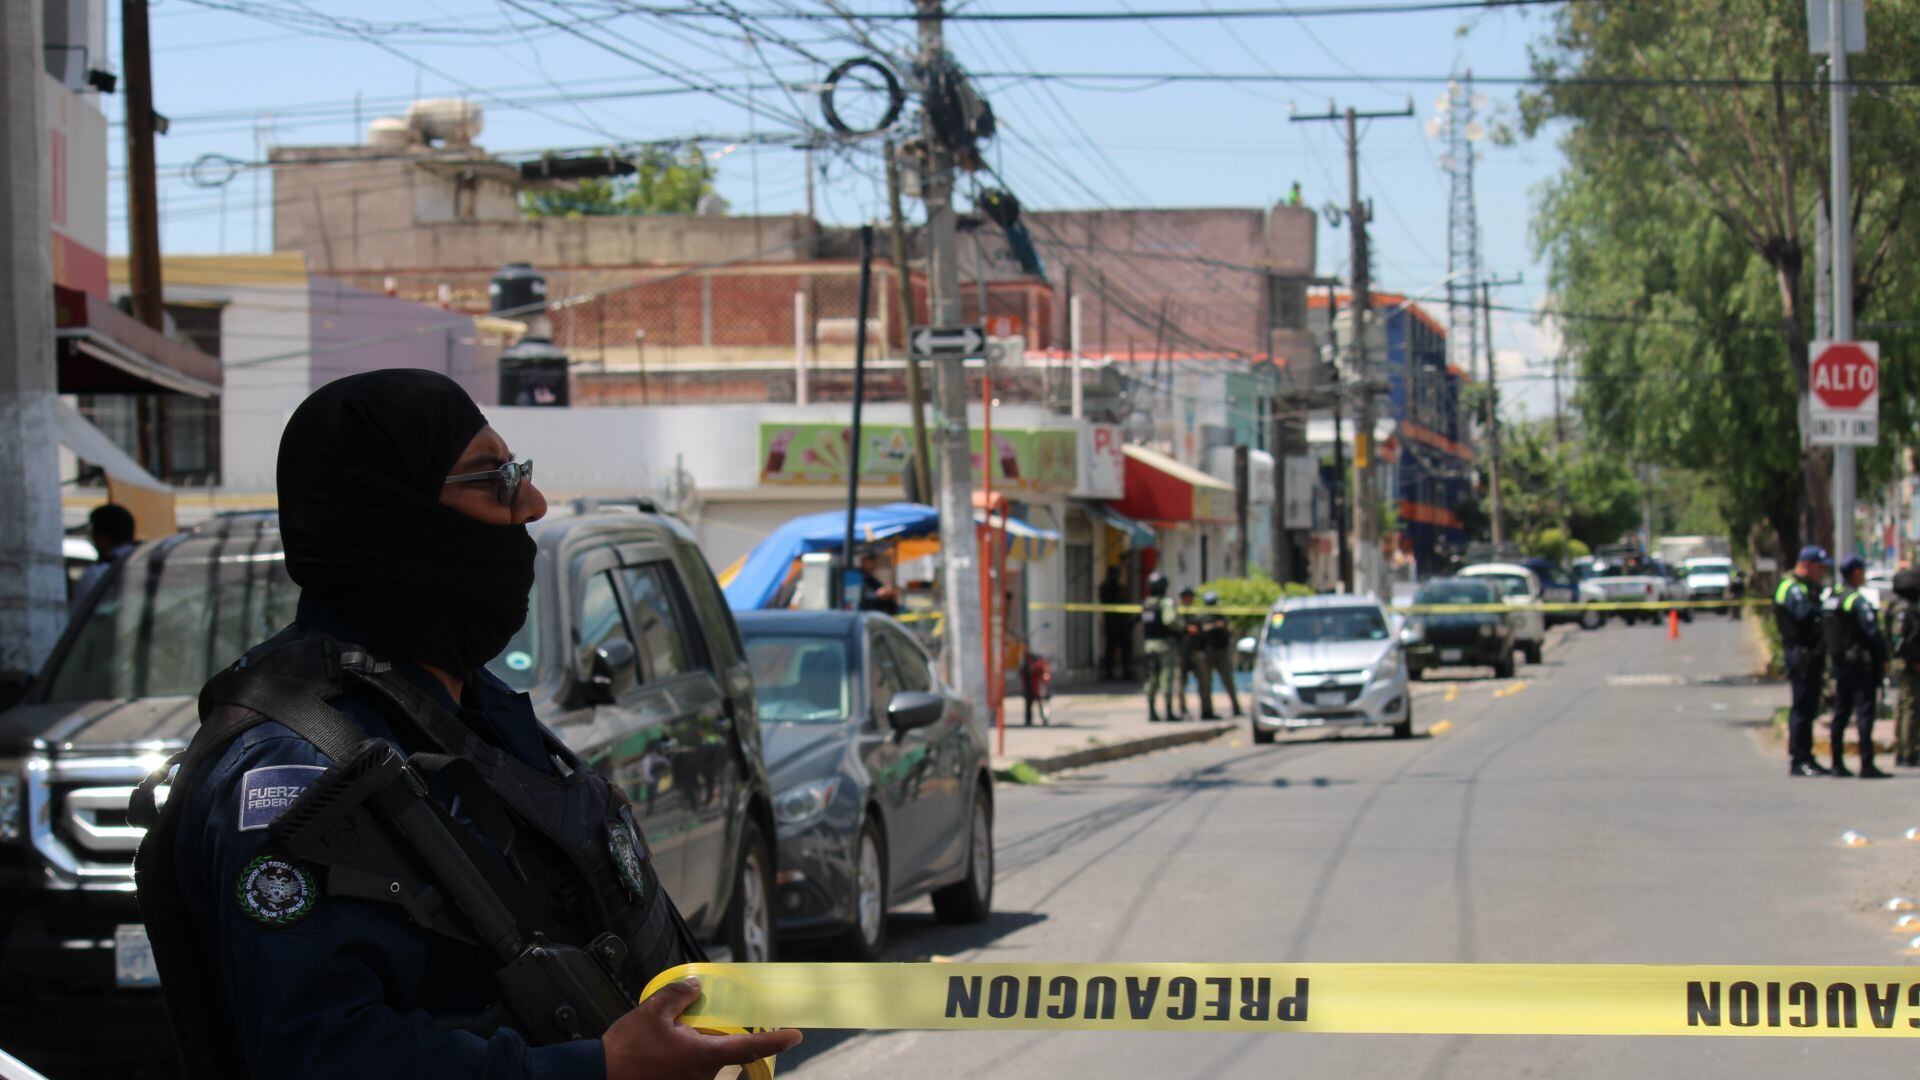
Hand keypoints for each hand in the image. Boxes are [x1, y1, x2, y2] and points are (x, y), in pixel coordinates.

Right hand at [603, 977, 801, 1079]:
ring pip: (703, 1061)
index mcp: (704, 1056)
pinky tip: (658, 1051)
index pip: (750, 1047)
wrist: (598, 1077)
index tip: (795, 1035)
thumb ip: (679, 996)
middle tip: (684, 1025)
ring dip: (691, 1048)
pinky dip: (680, 1058)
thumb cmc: (626, 1051)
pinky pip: (688, 1070)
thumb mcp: (652, 1012)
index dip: (776, 1041)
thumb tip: (696, 988)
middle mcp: (703, 1076)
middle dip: (709, 1036)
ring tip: (660, 1040)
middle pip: (722, 1051)